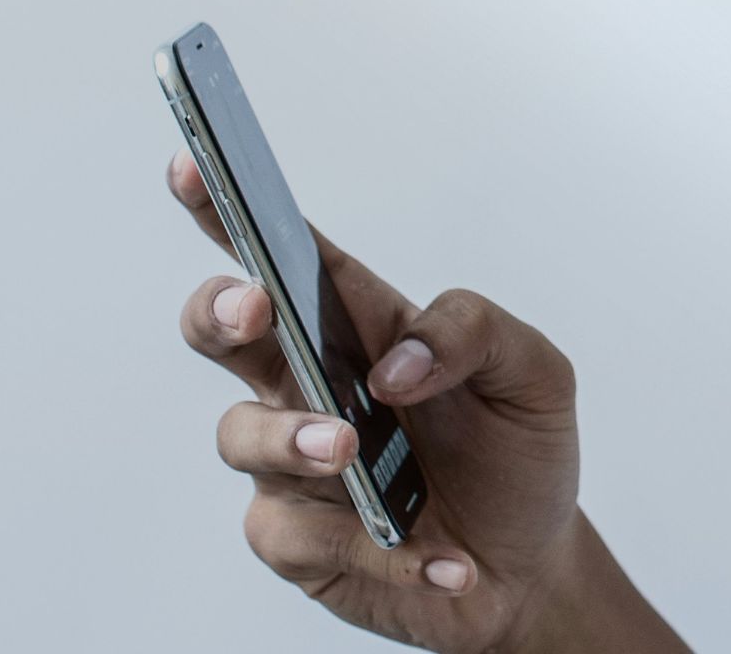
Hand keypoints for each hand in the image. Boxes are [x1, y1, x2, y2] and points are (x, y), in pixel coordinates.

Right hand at [168, 150, 685, 652]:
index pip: (289, 256)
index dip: (231, 211)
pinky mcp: (299, 540)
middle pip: (223, 329)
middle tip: (257, 310)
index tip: (197, 167)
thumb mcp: (534, 375)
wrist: (530, 562)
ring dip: (294, 438)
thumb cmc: (518, 452)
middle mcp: (311, 386)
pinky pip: (301, 536)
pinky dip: (377, 549)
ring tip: (351, 450)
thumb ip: (474, 334)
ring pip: (243, 435)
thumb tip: (394, 363)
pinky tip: (441, 559)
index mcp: (362, 328)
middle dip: (222, 310)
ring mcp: (294, 463)